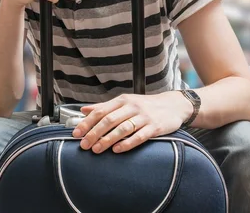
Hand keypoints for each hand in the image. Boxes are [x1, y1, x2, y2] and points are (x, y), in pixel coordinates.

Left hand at [72, 92, 192, 153]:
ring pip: (122, 128)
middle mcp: (131, 107)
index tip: (76, 133)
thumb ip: (104, 107)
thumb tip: (83, 110)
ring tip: (97, 149)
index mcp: (122, 100)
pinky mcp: (155, 127)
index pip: (100, 111)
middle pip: (108, 120)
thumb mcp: (124, 102)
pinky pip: (139, 136)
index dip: (87, 123)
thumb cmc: (145, 106)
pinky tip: (117, 150)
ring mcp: (144, 116)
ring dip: (107, 140)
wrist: (173, 105)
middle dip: (94, 133)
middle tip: (84, 145)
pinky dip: (127, 143)